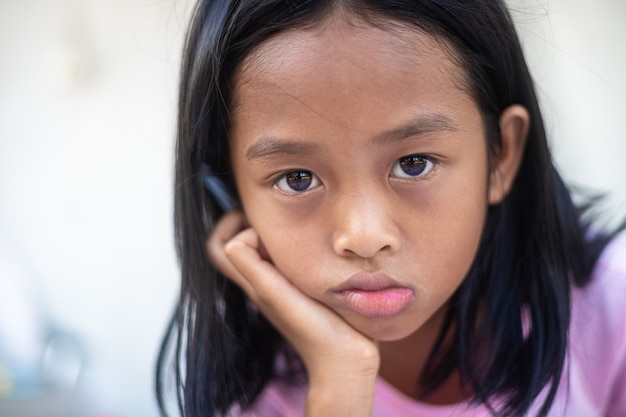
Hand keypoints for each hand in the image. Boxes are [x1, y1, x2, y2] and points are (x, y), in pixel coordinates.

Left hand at [207, 211, 378, 415]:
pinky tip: (316, 247)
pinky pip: (288, 263)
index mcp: (253, 282)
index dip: (230, 225)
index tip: (254, 213)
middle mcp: (263, 284)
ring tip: (297, 225)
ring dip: (275, 234)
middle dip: (251, 222)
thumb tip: (239, 237)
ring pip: (265, 252)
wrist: (344, 362)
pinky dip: (295, 248)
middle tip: (276, 212)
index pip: (221, 247)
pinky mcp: (304, 294)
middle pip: (240, 246)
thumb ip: (252, 266)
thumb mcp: (275, 294)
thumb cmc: (314, 330)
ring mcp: (283, 290)